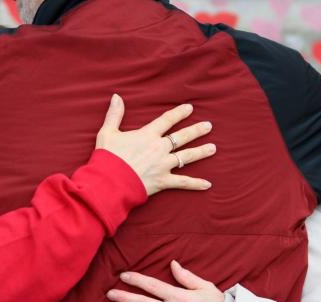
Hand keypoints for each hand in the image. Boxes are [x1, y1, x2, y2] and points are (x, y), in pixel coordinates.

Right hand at [94, 95, 215, 195]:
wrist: (109, 182)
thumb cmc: (107, 158)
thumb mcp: (107, 133)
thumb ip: (114, 115)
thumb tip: (116, 97)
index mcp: (147, 135)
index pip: (167, 120)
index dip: (179, 113)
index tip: (190, 108)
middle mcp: (159, 148)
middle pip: (182, 136)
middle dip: (196, 130)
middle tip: (208, 126)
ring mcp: (163, 165)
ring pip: (187, 156)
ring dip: (201, 152)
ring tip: (213, 148)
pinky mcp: (163, 181)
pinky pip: (183, 182)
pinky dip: (196, 184)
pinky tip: (208, 184)